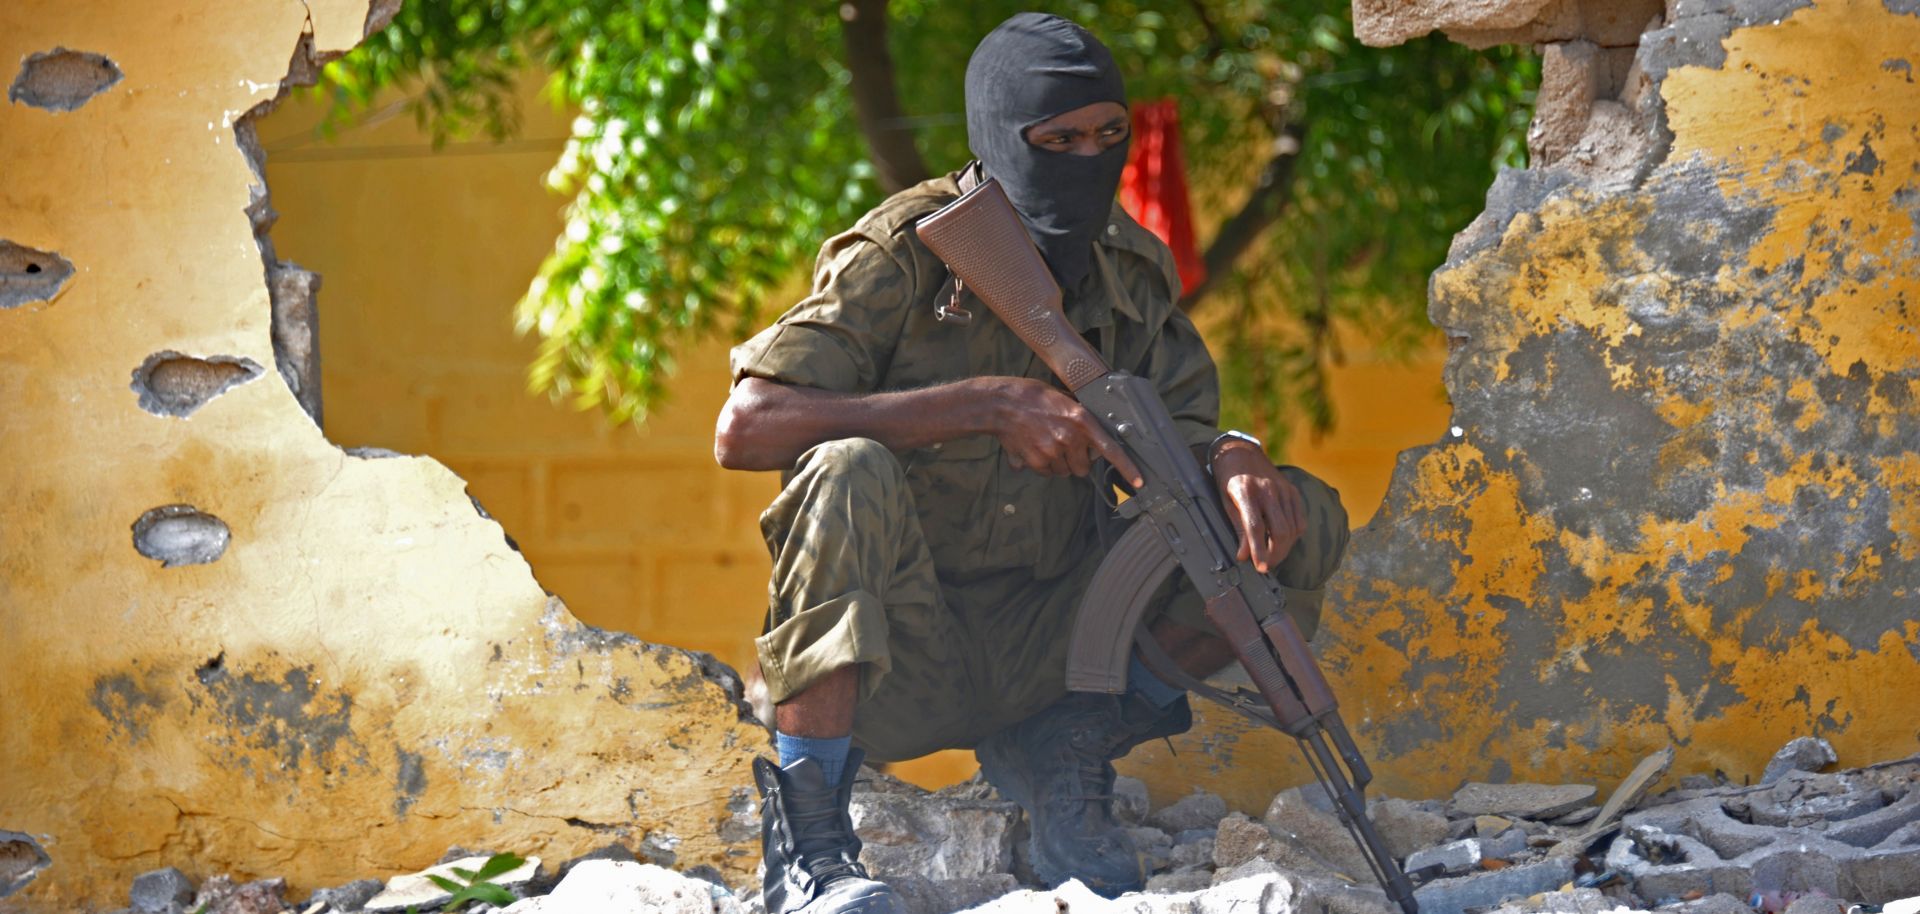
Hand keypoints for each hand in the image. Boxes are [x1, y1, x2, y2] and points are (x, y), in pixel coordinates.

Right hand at [977, 377, 1142, 485]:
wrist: (1003, 404)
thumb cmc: (1033, 398)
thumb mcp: (1064, 400)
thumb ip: (1081, 420)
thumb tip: (1093, 441)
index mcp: (1081, 420)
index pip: (1111, 449)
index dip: (1127, 468)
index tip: (1139, 482)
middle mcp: (1070, 437)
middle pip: (1083, 468)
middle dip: (1076, 462)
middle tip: (1064, 446)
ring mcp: (1053, 451)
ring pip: (1064, 472)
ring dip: (1058, 463)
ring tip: (1045, 442)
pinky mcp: (1037, 461)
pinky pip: (1047, 473)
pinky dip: (1042, 465)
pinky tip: (1034, 447)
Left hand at [1210, 443, 1304, 573]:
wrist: (1241, 452)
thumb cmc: (1228, 478)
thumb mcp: (1225, 501)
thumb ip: (1237, 528)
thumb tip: (1244, 556)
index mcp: (1246, 491)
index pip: (1255, 527)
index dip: (1259, 550)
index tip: (1261, 568)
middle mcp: (1268, 489)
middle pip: (1279, 531)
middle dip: (1275, 554)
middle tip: (1266, 566)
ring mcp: (1283, 489)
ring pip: (1292, 528)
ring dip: (1284, 548)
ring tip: (1272, 556)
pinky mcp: (1293, 491)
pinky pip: (1300, 520)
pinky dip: (1293, 535)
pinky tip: (1283, 540)